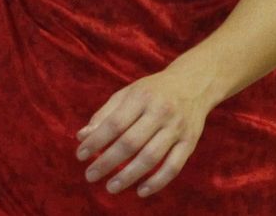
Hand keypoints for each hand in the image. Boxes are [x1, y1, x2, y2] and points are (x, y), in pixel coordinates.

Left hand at [76, 69, 211, 197]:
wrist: (195, 83)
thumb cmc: (153, 91)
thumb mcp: (128, 93)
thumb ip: (104, 114)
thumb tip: (82, 137)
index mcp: (142, 96)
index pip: (115, 123)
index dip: (96, 141)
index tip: (80, 155)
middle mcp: (161, 111)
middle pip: (131, 142)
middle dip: (107, 162)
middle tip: (90, 176)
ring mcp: (177, 127)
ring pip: (151, 157)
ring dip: (128, 175)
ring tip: (111, 187)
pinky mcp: (190, 142)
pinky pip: (174, 167)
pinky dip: (157, 182)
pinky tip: (141, 191)